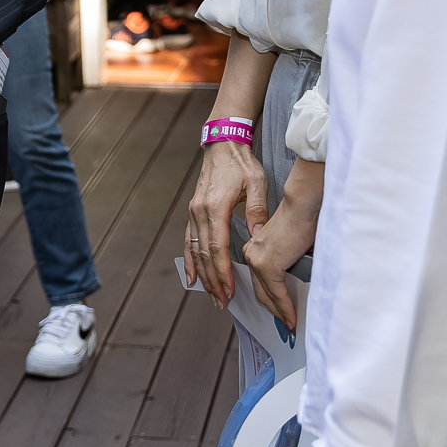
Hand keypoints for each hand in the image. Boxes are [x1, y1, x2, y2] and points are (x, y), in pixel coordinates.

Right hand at [186, 140, 265, 306]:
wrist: (223, 144)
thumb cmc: (241, 162)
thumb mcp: (257, 183)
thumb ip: (258, 211)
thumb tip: (258, 239)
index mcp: (216, 206)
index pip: (217, 246)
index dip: (222, 271)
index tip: (229, 290)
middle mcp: (200, 211)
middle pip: (204, 254)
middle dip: (213, 280)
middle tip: (223, 302)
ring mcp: (193, 212)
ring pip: (194, 250)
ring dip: (202, 275)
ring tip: (212, 296)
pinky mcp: (193, 211)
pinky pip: (188, 240)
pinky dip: (189, 260)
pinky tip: (191, 277)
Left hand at [241, 198, 316, 329]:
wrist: (304, 204)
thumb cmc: (304, 218)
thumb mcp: (293, 245)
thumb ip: (291, 261)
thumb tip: (299, 277)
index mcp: (256, 247)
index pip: (261, 281)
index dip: (270, 299)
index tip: (280, 312)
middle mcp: (252, 253)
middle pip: (261, 291)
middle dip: (274, 310)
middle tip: (286, 323)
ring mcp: (258, 259)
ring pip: (267, 295)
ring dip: (280, 312)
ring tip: (291, 324)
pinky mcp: (268, 265)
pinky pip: (277, 294)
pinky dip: (286, 308)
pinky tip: (292, 317)